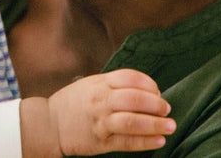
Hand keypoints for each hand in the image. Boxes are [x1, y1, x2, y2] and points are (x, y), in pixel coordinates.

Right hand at [48, 68, 174, 154]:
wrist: (50, 124)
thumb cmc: (74, 103)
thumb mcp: (90, 85)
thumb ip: (113, 85)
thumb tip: (145, 91)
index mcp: (99, 83)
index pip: (129, 77)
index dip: (148, 84)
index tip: (158, 91)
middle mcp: (100, 100)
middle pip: (133, 99)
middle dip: (155, 104)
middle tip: (167, 109)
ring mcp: (100, 121)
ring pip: (131, 121)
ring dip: (154, 124)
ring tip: (170, 126)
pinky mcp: (100, 141)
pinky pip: (126, 142)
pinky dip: (145, 141)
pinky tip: (158, 140)